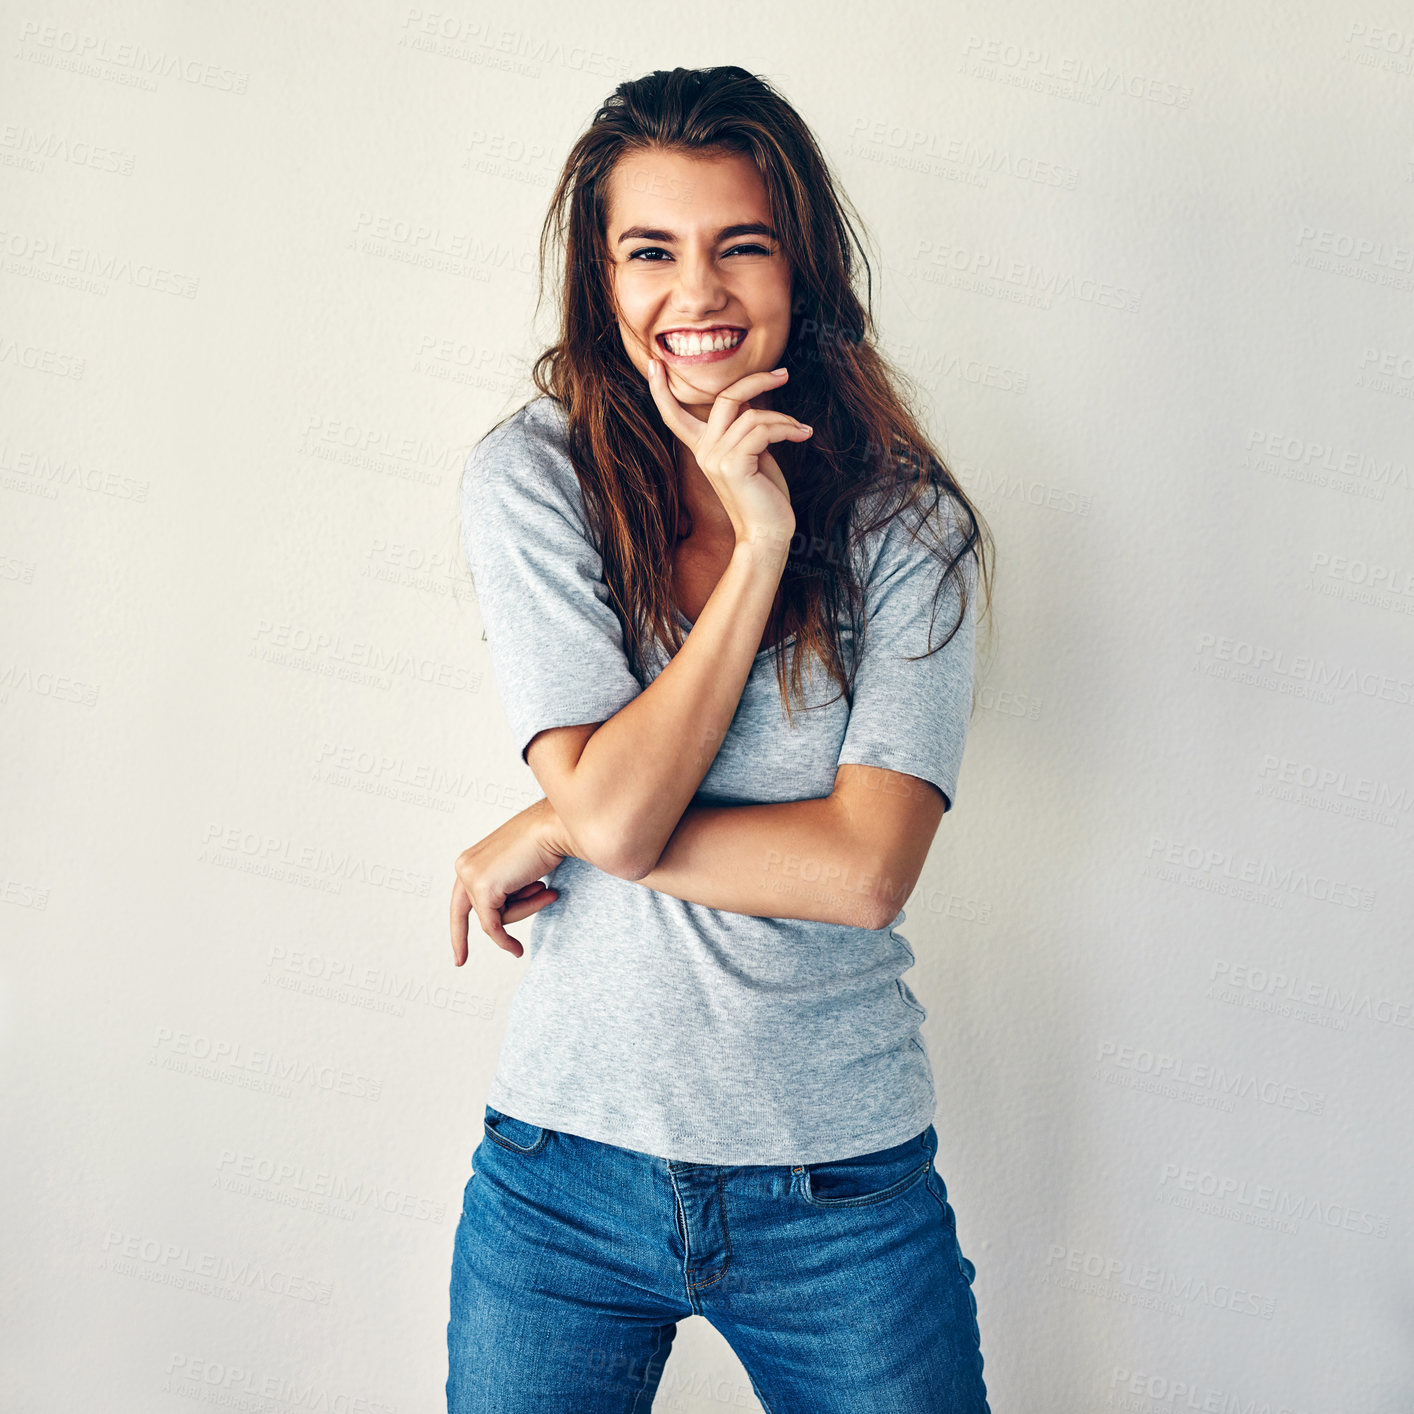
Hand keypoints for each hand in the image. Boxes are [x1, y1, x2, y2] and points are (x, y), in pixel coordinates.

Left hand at [450, 797, 574, 962]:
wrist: (556, 828)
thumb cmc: (547, 842)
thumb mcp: (520, 869)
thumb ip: (507, 888)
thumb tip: (503, 917)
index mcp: (472, 860)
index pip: (461, 900)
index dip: (459, 928)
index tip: (458, 955)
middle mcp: (465, 866)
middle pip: (478, 911)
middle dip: (479, 932)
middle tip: (470, 959)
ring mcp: (471, 877)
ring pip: (493, 918)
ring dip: (524, 911)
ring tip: (546, 889)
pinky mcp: (484, 889)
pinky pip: (493, 926)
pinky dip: (504, 940)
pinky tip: (517, 950)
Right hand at [645, 361, 808, 563]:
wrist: (766, 533)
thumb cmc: (763, 496)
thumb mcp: (751, 455)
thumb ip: (745, 429)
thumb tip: (753, 401)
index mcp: (702, 448)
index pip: (674, 416)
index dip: (661, 390)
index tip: (653, 363)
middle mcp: (704, 451)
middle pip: (725, 397)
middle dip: (755, 380)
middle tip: (783, 374)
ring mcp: (716, 458)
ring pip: (752, 415)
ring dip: (783, 418)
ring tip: (801, 429)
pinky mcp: (734, 465)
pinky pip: (762, 430)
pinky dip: (787, 428)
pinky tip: (803, 434)